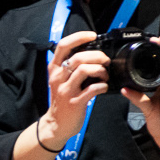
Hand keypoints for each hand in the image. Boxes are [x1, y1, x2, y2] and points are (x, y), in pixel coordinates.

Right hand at [36, 30, 107, 148]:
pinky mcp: (75, 102)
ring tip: (105, 74)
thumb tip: (92, 52)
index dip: (79, 37)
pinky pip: (92, 89)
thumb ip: (71, 66)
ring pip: (84, 70)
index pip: (63, 45)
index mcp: (55, 69)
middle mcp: (58, 77)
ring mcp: (66, 90)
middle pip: (78, 57)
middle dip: (97, 56)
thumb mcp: (60, 80)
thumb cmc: (62, 99)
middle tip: (105, 61)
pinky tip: (104, 87)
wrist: (56, 124)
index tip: (92, 36)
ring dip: (100, 70)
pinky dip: (102, 86)